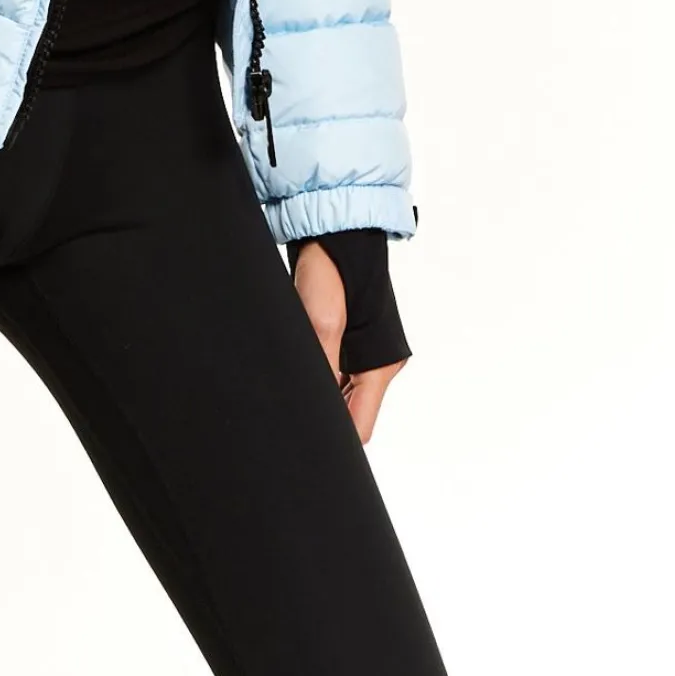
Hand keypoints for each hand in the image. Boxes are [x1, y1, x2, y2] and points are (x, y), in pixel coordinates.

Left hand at [290, 240, 407, 444]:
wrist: (331, 236)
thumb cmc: (330, 273)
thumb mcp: (321, 325)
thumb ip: (322, 370)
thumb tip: (312, 408)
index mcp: (380, 368)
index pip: (361, 426)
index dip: (337, 438)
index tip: (308, 437)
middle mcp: (377, 365)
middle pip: (353, 413)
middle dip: (326, 416)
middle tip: (294, 412)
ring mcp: (364, 353)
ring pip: (342, 395)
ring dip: (321, 394)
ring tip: (294, 389)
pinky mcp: (347, 340)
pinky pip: (335, 374)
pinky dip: (319, 378)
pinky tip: (299, 370)